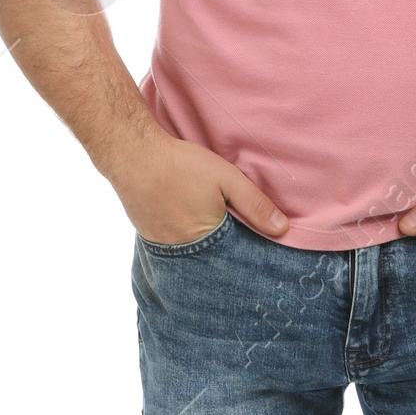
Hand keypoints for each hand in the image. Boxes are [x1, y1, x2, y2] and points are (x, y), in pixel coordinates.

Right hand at [106, 127, 288, 245]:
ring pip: (193, 253)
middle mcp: (182, 251)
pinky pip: (174, 246)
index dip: (245, 253)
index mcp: (205, 240)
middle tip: (231, 236)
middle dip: (225, 252)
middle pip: (212, 260)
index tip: (254, 249)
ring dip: (203, 246)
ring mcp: (162, 246)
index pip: (234, 259)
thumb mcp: (226, 178)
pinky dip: (184, 238)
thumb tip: (282, 229)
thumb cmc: (180, 164)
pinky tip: (186, 220)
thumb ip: (255, 204)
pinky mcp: (149, 237)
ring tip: (208, 227)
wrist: (132, 154)